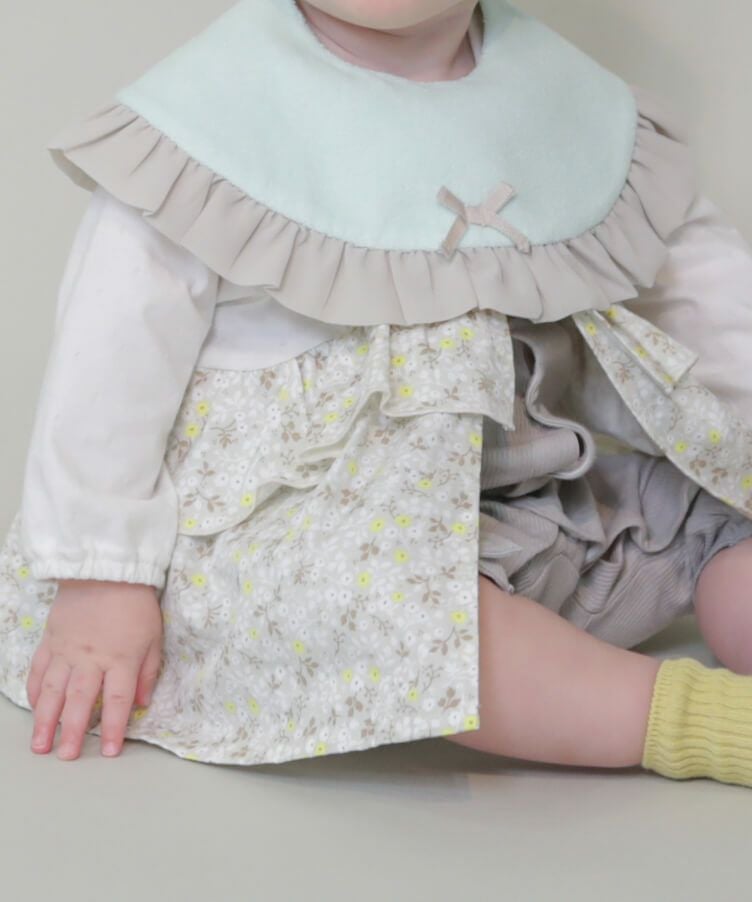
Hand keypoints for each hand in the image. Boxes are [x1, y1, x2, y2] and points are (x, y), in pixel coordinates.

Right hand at [26, 578, 163, 759]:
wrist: (107, 569)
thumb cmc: (136, 603)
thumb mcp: (155, 636)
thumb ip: (148, 671)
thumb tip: (143, 703)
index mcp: (121, 659)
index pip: (118, 701)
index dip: (115, 729)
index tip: (110, 752)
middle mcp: (91, 659)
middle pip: (81, 702)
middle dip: (73, 732)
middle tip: (66, 757)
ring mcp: (67, 650)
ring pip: (52, 691)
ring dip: (45, 720)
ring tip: (40, 745)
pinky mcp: (51, 640)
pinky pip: (39, 670)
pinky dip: (34, 691)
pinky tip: (33, 708)